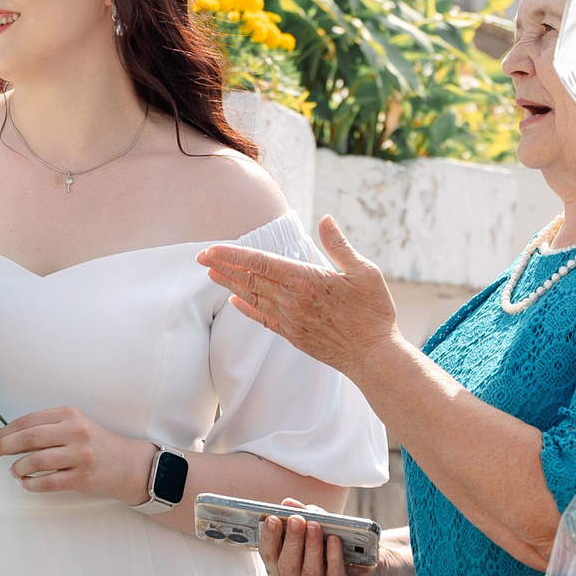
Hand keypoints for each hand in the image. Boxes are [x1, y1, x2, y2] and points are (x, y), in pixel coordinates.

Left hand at [0, 405, 154, 501]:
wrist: (127, 464)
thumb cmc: (95, 444)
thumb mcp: (75, 426)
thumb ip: (48, 428)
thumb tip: (8, 437)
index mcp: (69, 414)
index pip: (29, 420)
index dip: (5, 430)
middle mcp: (75, 432)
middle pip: (29, 437)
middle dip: (3, 446)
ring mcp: (80, 455)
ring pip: (37, 460)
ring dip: (18, 467)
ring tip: (13, 471)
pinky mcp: (83, 478)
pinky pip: (49, 482)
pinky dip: (31, 484)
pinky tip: (25, 483)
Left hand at [199, 216, 399, 377]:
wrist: (374, 356)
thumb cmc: (373, 312)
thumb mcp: (364, 271)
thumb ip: (338, 246)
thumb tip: (324, 219)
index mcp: (306, 281)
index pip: (260, 262)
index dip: (233, 254)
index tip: (212, 248)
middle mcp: (292, 301)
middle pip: (249, 279)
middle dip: (223, 266)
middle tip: (200, 257)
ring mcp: (290, 320)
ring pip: (252, 298)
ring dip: (230, 284)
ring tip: (211, 273)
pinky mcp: (292, 335)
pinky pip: (263, 319)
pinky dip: (246, 308)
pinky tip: (234, 301)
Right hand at [262, 506, 406, 575]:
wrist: (374, 563)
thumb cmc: (341, 543)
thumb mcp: (322, 527)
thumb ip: (305, 515)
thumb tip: (288, 503)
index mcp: (286, 569)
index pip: (270, 557)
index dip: (268, 538)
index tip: (272, 518)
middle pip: (287, 567)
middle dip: (291, 541)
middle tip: (296, 519)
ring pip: (309, 573)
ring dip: (311, 547)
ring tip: (315, 525)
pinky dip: (333, 559)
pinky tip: (334, 540)